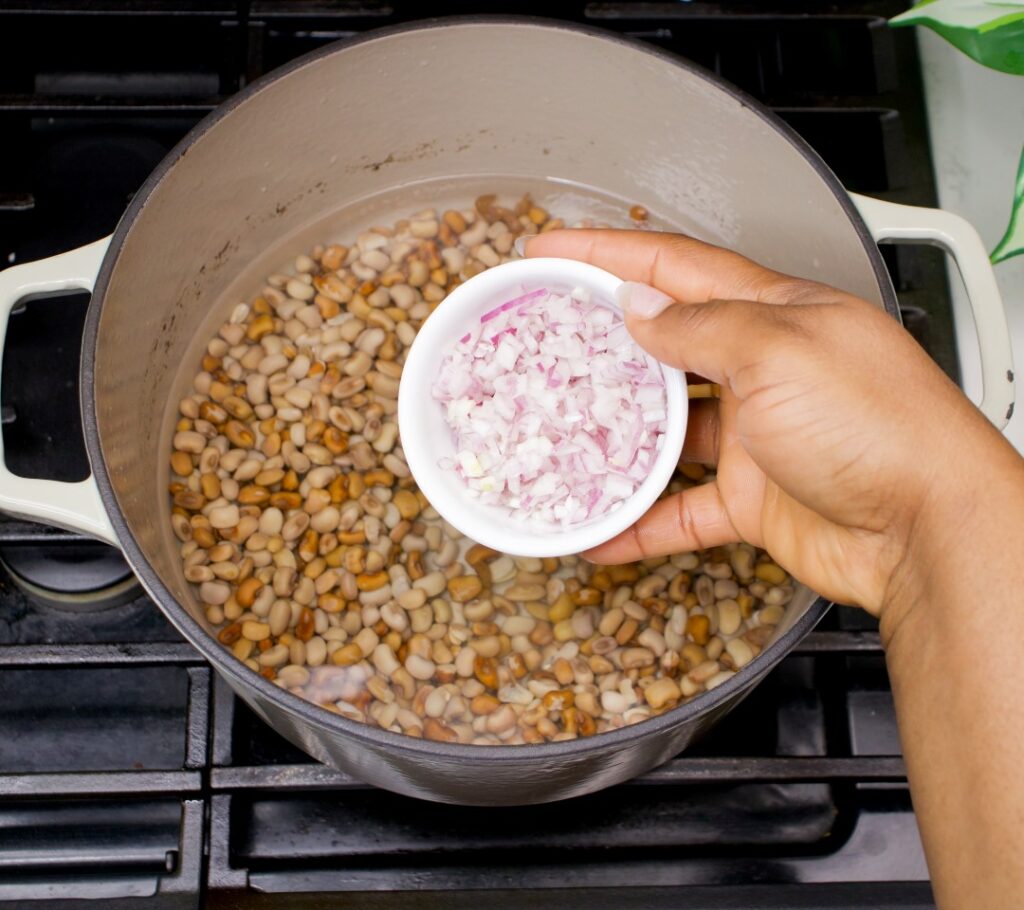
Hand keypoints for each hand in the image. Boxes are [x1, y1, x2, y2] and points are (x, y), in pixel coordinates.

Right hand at [520, 229, 1001, 614]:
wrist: (928, 529)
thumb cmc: (879, 425)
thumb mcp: (779, 352)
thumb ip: (701, 329)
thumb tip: (639, 307)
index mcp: (773, 313)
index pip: (677, 266)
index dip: (610, 252)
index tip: (553, 247)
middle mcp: (761, 368)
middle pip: (665, 344)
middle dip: (603, 339)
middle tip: (544, 338)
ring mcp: (756, 435)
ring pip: (667, 430)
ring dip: (616, 436)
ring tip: (560, 434)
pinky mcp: (753, 497)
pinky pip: (682, 508)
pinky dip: (643, 520)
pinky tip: (602, 531)